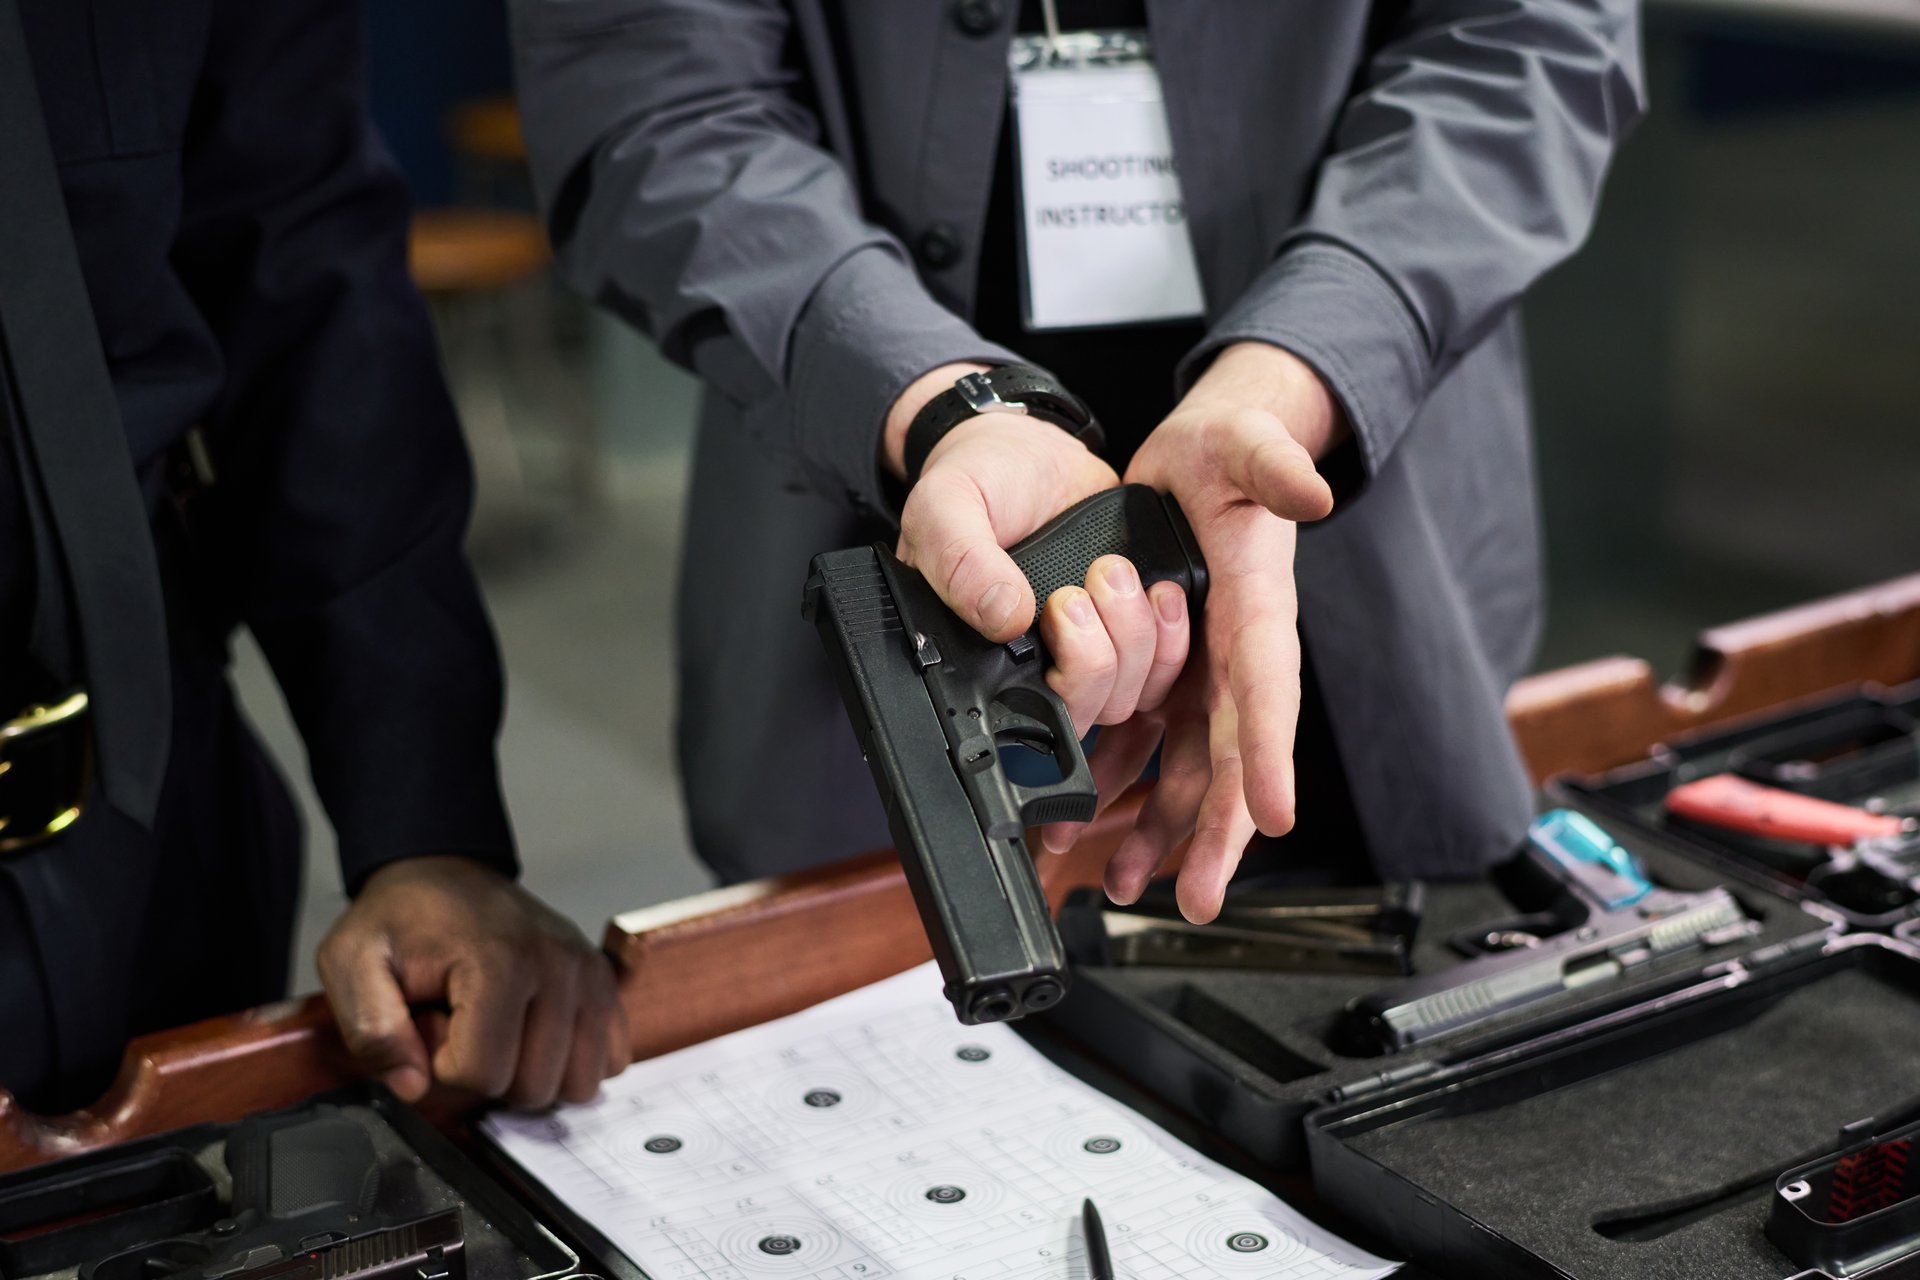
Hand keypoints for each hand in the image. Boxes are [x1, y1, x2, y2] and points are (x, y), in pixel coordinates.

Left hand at [317, 856, 629, 1107]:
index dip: (441, 1067)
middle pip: (532, 1087)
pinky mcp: (604, 981)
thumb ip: (371, 1030)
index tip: (429, 1025)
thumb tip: (414, 1087)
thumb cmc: (398, 921)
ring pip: (576, 1084)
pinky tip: (536, 1035)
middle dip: (489, 1073)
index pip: (480, 1075)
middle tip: (461, 1024)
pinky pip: (610, 1060)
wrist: (442, 874)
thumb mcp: (351, 963)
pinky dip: (571, 1062)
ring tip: (499, 1029)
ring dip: (532, 1073)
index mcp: (498, 961)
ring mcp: (588, 973)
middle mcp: (557, 965)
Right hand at [891, 369, 1186, 769]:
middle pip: (1088, 710)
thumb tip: (1003, 617)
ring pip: (1129, 694)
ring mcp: (1088, 648)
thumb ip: (961, 560)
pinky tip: (1159, 589)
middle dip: (1101, 655)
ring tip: (1114, 569)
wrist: (1026, 448)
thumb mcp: (946, 505)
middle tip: (1094, 579)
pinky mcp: (1128, 627)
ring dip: (1137, 638)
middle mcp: (1036, 664)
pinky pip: (1164, 666)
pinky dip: (1171, 635)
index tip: (1061, 610)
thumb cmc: (976, 479)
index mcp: (981, 654)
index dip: (1059, 684)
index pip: (1023, 714)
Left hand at [1093, 343, 1345, 921]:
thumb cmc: (1233, 450)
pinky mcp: (1164, 668)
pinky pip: (1143, 739)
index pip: (1269, 692)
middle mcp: (1233, 656)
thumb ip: (1276, 466)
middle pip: (1231, 758)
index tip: (1273, 817)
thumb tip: (1312, 490)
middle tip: (1199, 897)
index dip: (1270, 755)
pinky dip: (1119, 783)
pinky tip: (1089, 824)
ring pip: (1185, 766)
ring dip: (1160, 828)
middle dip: (1217, 832)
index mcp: (1260, 613)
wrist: (1205, 452)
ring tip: (1127, 884)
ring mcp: (1199, 669)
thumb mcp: (1249, 445)